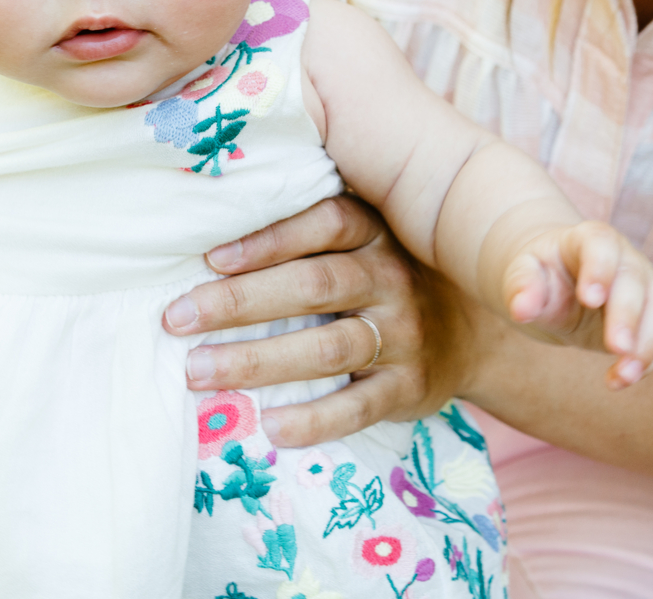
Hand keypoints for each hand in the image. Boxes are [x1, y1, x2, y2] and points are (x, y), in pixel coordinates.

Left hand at [162, 195, 473, 446]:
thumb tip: (209, 240)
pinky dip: (314, 420)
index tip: (211, 259)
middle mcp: (392, 279)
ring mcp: (405, 335)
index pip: (325, 224)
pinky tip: (270, 427)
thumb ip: (311, 237)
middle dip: (240, 302)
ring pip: (328, 348)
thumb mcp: (369, 244)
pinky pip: (359, 406)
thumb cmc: (390, 281)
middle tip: (176, 318)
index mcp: (377, 234)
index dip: (269, 239)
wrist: (476, 336)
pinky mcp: (410, 387)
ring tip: (198, 371)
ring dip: (258, 360)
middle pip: (314, 286)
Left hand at [501, 221, 652, 388]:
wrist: (560, 287)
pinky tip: (621, 380)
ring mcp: (643, 283)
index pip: (601, 244)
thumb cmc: (542, 276)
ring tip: (626, 374)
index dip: (599, 269)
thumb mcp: (523, 274)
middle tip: (616, 347)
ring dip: (648, 342)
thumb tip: (520, 310)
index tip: (589, 299)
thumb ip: (521, 286)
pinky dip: (647, 360)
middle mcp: (623, 257)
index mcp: (588, 239)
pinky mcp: (652, 313)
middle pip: (633, 279)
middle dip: (627, 314)